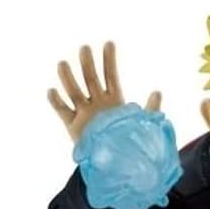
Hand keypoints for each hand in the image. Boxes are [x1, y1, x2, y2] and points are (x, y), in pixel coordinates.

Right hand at [47, 41, 161, 143]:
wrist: (116, 164)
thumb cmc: (129, 143)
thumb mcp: (143, 125)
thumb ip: (150, 108)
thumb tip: (157, 92)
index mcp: (113, 101)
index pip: (111, 75)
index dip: (110, 60)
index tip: (109, 43)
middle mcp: (97, 104)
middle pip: (90, 79)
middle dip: (87, 64)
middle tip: (84, 48)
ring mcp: (84, 113)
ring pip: (74, 91)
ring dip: (68, 78)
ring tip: (63, 64)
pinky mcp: (73, 127)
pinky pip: (62, 111)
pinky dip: (56, 101)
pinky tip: (52, 90)